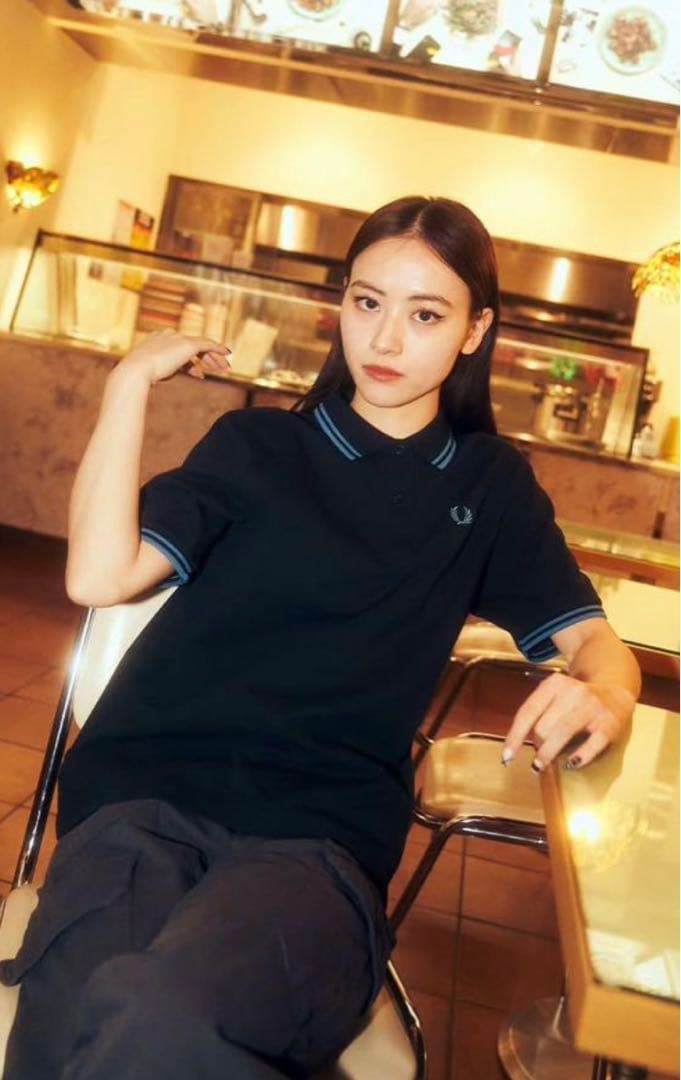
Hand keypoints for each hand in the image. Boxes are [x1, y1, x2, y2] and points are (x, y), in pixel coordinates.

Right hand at [116, 330, 230, 384]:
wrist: (136, 370)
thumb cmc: (138, 376)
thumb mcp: (153, 373)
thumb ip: (164, 371)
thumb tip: (168, 375)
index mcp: (156, 340)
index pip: (179, 350)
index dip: (191, 363)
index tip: (199, 373)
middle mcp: (167, 336)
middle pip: (192, 346)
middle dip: (206, 358)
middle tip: (217, 368)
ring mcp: (177, 338)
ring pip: (202, 346)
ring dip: (214, 358)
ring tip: (224, 368)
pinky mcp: (187, 344)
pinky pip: (207, 344)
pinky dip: (218, 348)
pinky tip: (227, 353)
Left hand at [503, 672, 634, 770]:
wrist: (615, 691)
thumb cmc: (576, 701)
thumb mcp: (555, 696)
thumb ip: (538, 714)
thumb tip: (518, 745)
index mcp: (555, 684)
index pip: (528, 712)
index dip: (515, 737)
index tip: (506, 757)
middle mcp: (573, 692)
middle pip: (543, 727)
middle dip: (536, 745)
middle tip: (537, 755)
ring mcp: (592, 707)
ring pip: (562, 735)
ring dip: (547, 754)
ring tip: (540, 766)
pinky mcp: (609, 724)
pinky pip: (591, 745)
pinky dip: (579, 758)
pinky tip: (571, 764)